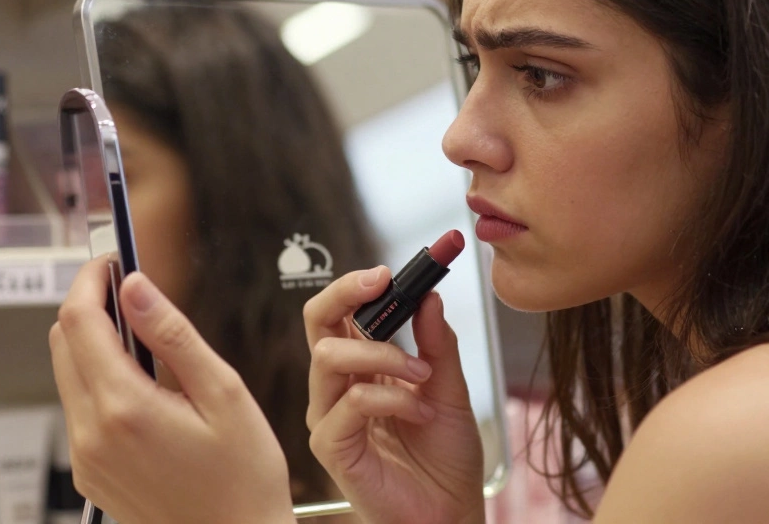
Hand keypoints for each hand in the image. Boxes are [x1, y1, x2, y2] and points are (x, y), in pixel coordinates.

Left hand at [50, 257, 295, 523]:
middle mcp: (92, 435)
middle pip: (63, 343)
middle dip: (91, 306)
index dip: (91, 280)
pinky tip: (144, 384)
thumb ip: (173, 335)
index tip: (112, 262)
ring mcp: (86, 458)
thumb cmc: (244, 478)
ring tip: (146, 338)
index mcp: (124, 408)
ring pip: (68, 375)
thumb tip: (137, 287)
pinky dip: (100, 381)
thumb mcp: (223, 393)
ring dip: (95, 343)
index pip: (80, 321)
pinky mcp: (89, 474)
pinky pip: (80, 410)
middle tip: (131, 290)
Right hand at [305, 267, 484, 523]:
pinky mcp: (332, 448)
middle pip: (316, 323)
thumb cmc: (446, 457)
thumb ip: (437, 343)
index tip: (391, 268)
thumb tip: (429, 294)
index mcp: (361, 368)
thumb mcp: (450, 387)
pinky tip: (419, 409)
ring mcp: (330, 417)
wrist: (452, 512)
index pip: (341, 314)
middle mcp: (337, 388)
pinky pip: (350, 403)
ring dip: (385, 356)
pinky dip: (391, 397)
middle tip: (383, 282)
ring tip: (424, 376)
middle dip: (346, 294)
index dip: (358, 285)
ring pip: (330, 358)